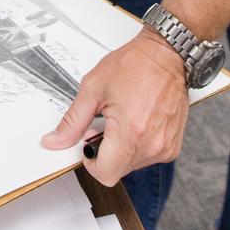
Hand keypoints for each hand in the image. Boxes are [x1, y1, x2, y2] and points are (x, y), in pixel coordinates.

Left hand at [41, 28, 188, 186]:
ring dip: (122, 149)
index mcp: (130, 132)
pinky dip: (138, 145)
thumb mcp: (93, 88)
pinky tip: (137, 122)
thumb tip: (55, 141)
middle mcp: (151, 144)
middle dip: (105, 152)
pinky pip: (148, 157)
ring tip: (123, 119)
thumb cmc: (135, 65)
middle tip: (105, 124)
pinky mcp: (173, 145)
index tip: (89, 143)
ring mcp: (165, 147)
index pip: (105, 174)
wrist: (166, 55)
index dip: (91, 162)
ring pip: (132, 165)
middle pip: (118, 170)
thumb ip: (72, 121)